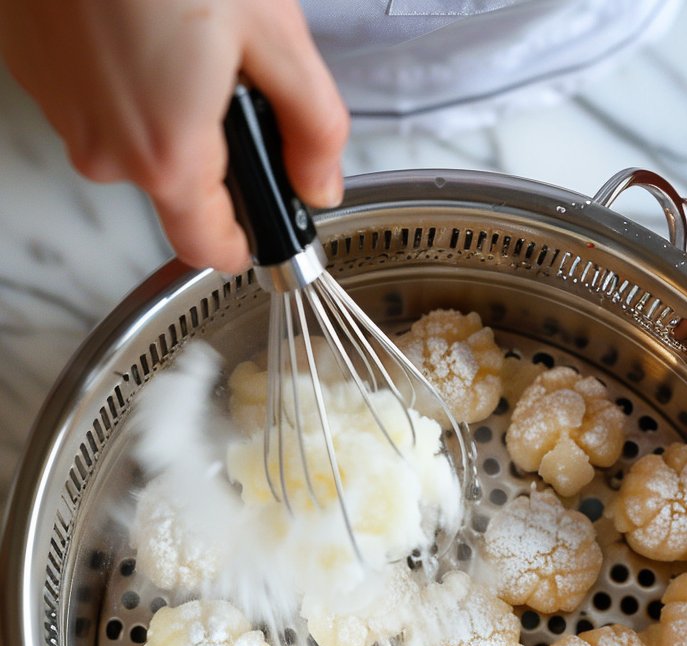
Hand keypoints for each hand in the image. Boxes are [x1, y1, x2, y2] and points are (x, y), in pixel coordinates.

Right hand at [0, 0, 349, 271]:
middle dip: (212, 146)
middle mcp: (105, 149)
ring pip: (133, 139)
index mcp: (166, 155)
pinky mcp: (33, 71)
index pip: (209, 249)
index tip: (268, 219)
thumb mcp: (272, 33)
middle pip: (175, 188)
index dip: (248, 238)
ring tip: (178, 30)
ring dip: (165, 102)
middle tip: (228, 70)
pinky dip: (122, 72)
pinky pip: (94, 98)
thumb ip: (312, 126)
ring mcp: (62, 110)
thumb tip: (321, 181)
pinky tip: (136, 17)